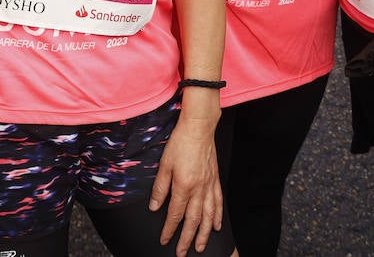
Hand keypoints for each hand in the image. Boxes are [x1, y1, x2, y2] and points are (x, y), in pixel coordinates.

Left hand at [149, 111, 223, 255]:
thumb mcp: (164, 165)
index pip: (175, 214)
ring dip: (204, 234)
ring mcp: (209, 185)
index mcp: (184, 186)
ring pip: (208, 216)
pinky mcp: (215, 180)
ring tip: (201, 247)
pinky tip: (216, 225)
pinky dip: (218, 216)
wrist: (199, 128)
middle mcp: (199, 189)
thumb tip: (155, 207)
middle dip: (187, 239)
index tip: (164, 240)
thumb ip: (160, 188)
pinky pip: (218, 202)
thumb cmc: (180, 143)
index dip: (169, 230)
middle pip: (193, 221)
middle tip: (182, 253)